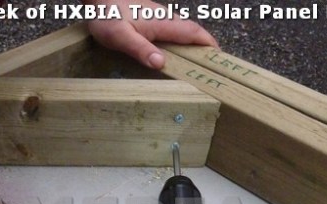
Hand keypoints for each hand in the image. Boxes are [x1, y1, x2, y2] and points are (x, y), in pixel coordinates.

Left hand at [85, 0, 217, 68]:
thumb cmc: (106, 15)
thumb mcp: (120, 36)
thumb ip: (140, 49)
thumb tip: (161, 63)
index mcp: (162, 23)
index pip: (193, 33)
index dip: (208, 45)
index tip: (220, 59)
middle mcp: (165, 18)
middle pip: (192, 31)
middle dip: (205, 46)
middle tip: (212, 66)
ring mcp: (158, 16)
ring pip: (183, 29)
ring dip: (194, 43)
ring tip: (198, 62)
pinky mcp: (151, 17)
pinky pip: (173, 29)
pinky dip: (181, 39)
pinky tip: (176, 50)